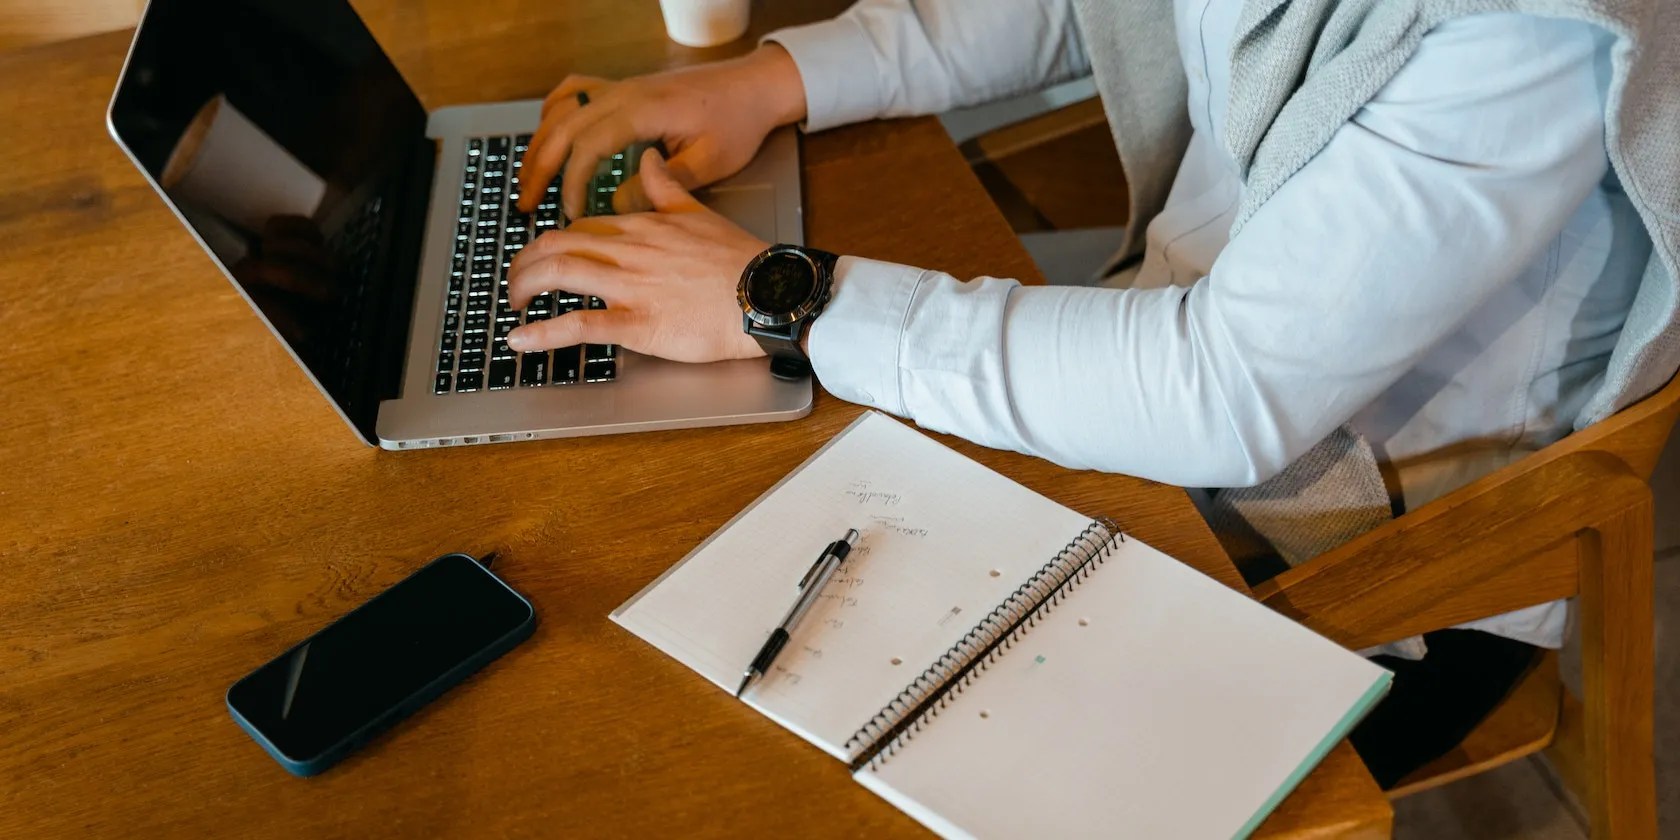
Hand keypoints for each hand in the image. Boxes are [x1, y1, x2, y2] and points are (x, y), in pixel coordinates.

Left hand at [506, 149, 766, 362]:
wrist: (769, 294)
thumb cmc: (740, 261)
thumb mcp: (699, 212)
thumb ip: (665, 188)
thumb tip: (648, 160)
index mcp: (641, 226)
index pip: (580, 226)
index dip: (552, 241)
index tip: (543, 256)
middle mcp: (629, 252)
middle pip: (556, 245)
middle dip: (524, 262)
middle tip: (515, 281)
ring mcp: (631, 287)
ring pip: (559, 274)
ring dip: (523, 287)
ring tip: (511, 302)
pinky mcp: (639, 323)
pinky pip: (580, 326)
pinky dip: (542, 333)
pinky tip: (519, 339)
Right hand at [518, 45, 806, 219]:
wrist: (753, 86)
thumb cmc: (737, 123)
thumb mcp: (709, 163)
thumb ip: (664, 186)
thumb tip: (619, 206)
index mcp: (643, 111)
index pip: (588, 144)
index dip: (573, 181)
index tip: (571, 213)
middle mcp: (624, 92)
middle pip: (563, 127)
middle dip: (540, 168)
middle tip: (527, 205)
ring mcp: (621, 86)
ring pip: (561, 110)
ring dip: (540, 144)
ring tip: (527, 180)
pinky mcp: (624, 87)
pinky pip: (575, 91)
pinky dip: (554, 114)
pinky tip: (548, 135)